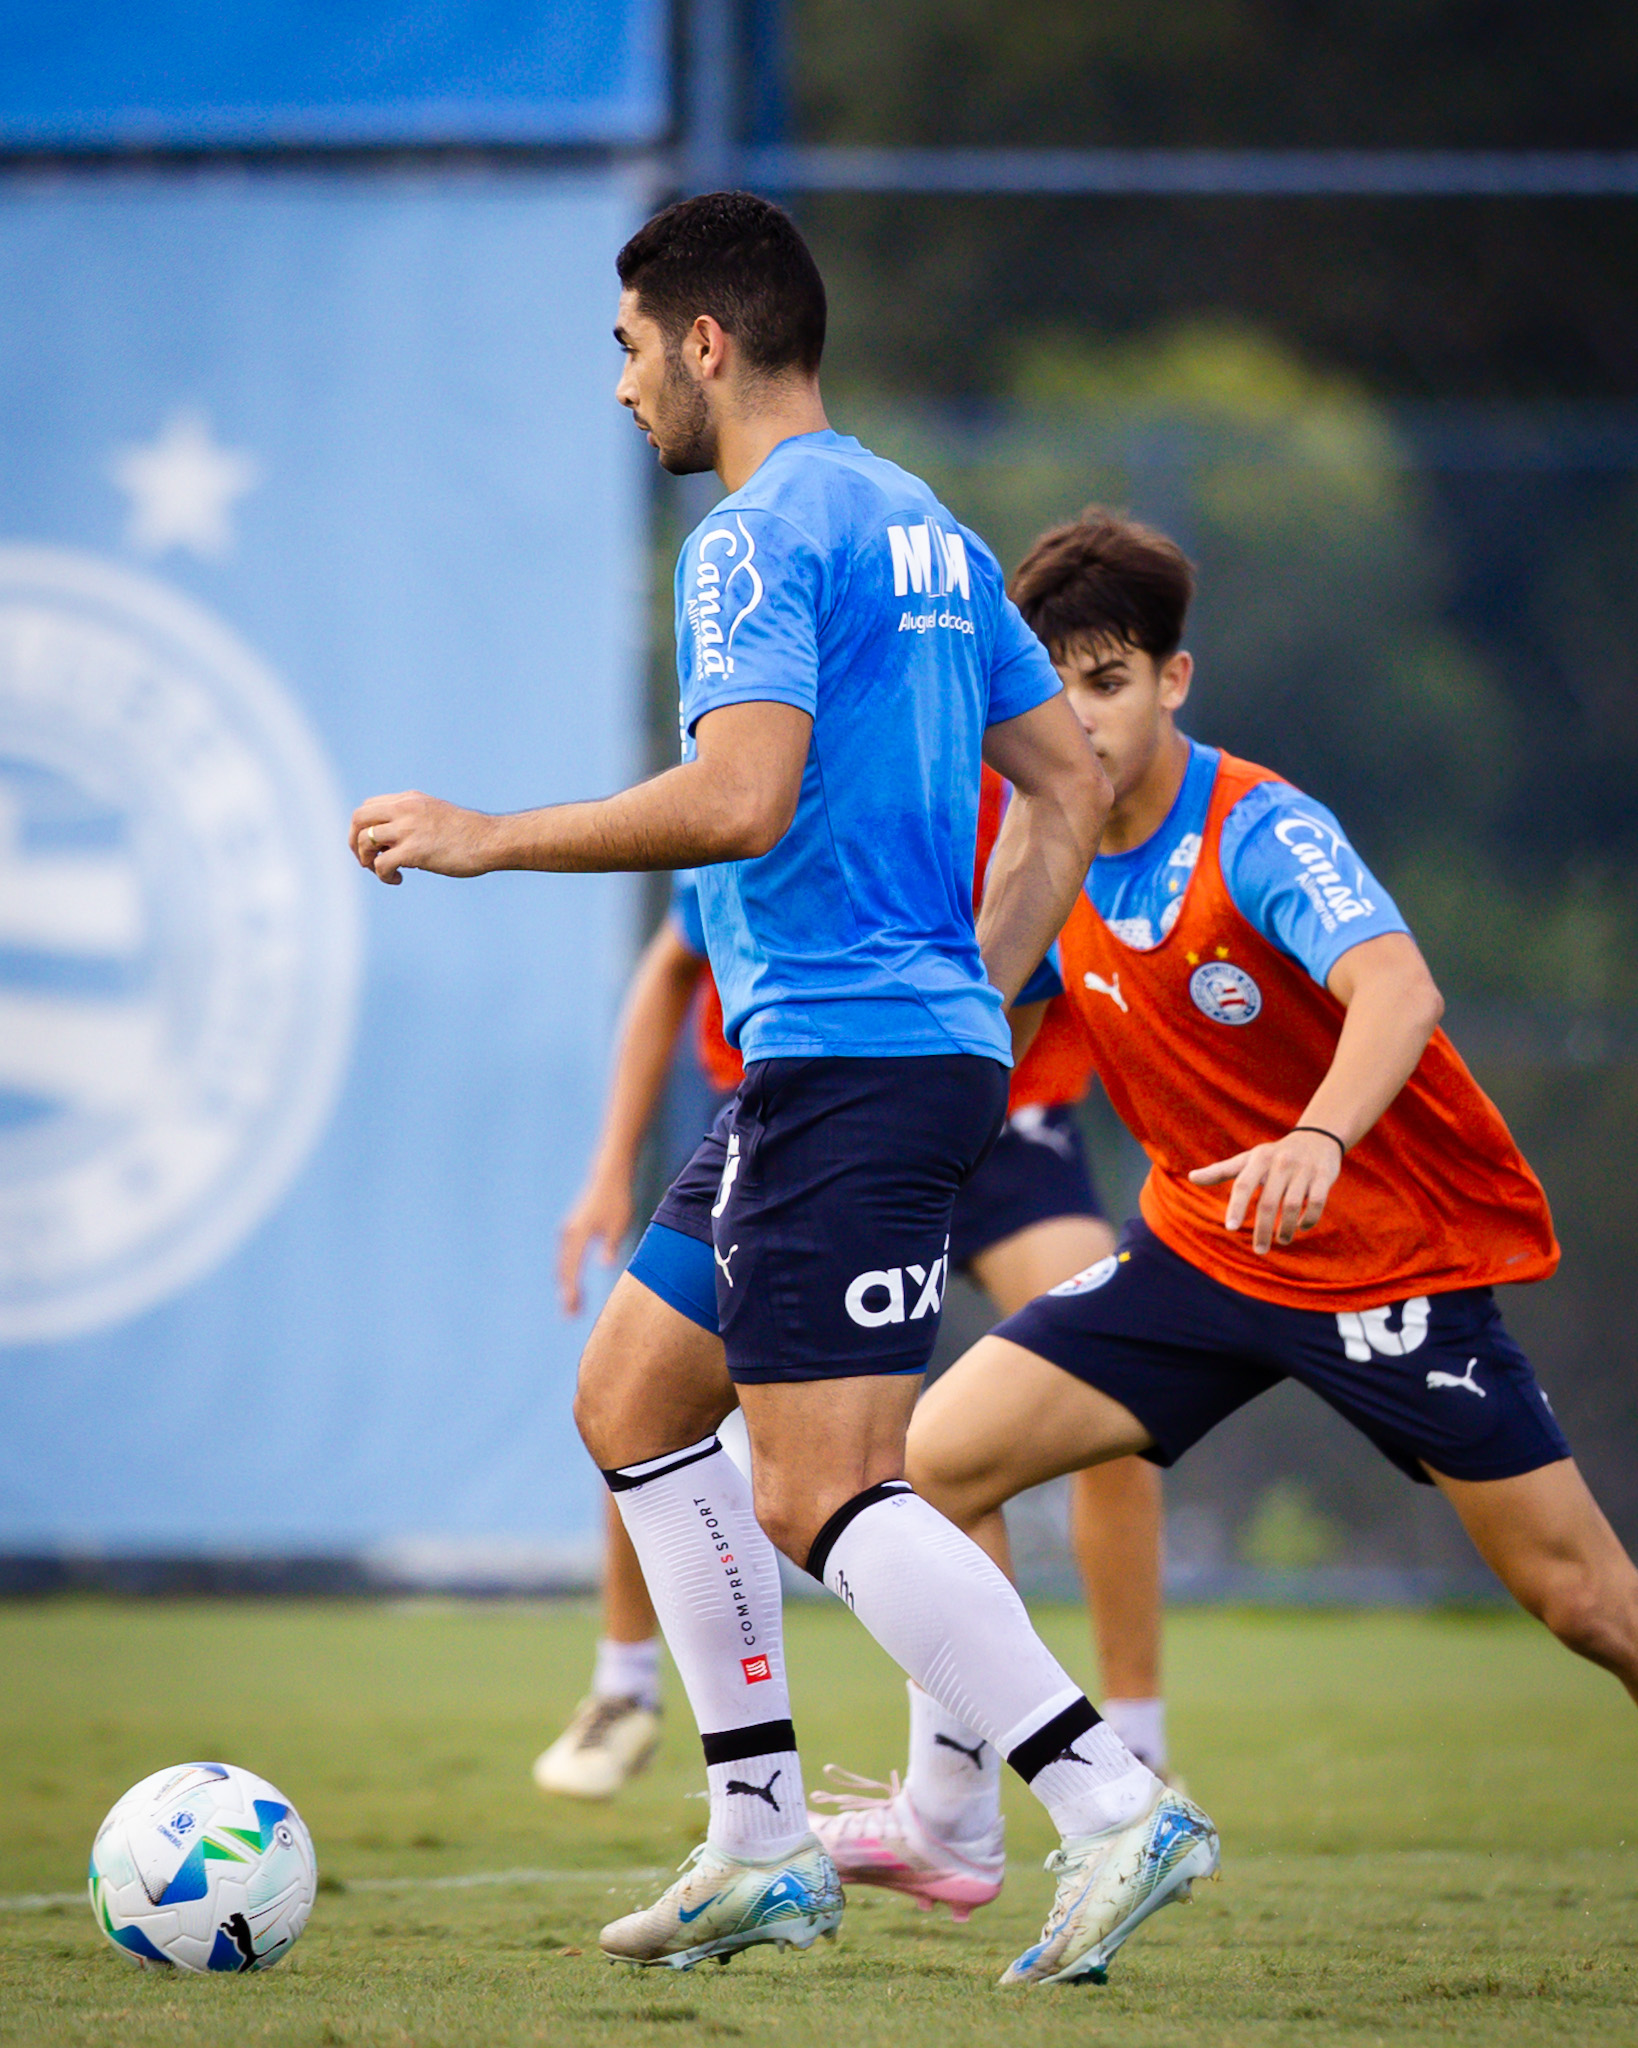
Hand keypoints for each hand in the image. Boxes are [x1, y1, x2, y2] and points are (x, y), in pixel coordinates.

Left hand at [350, 792, 495, 884]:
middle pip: (358, 818)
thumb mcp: (435, 816)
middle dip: (354, 842)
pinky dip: (383, 876)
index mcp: (409, 799)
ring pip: (364, 841)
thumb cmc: (468, 834)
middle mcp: (404, 809)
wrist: (490, 840)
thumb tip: (392, 847)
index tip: (374, 846)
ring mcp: (408, 829)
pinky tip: (398, 880)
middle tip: (365, 860)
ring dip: (366, 861)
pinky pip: (380, 864)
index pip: (369, 806)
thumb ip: (413, 822)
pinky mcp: (413, 851)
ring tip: (384, 872)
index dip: (363, 827)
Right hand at [557, 1169, 635, 1315]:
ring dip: (565, 1284)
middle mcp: (568, 1234)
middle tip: (570, 1316)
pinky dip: (566, 1272)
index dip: (571, 1291)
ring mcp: (567, 1231)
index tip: (572, 1309)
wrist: (608, 1177)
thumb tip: (605, 1265)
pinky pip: (565, 1256)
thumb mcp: (619, 1224)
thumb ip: (610, 1246)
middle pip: (563, 1270)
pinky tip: (572, 1283)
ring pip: (562, 1264)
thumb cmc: (617, 1201)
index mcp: (578, 1234)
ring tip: (572, 1305)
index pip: (572, 1269)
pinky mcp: (570, 1229)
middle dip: (566, 1293)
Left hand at [1188, 1129, 1343, 1254]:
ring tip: (1282, 1241)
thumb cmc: (1274, 1155)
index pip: (1243, 1184)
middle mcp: (1280, 1162)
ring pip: (1292, 1205)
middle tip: (1259, 1251)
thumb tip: (1191, 1177)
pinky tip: (1301, 1227)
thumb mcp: (1248, 1159)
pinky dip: (1308, 1219)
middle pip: (1268, 1202)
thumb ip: (1221, 1170)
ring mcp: (1303, 1169)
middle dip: (1263, 1230)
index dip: (1236, 1206)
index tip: (1230, 1228)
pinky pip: (1315, 1202)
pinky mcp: (1324, 1176)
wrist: (1317, 1138)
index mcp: (1259, 1158)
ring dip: (1286, 1229)